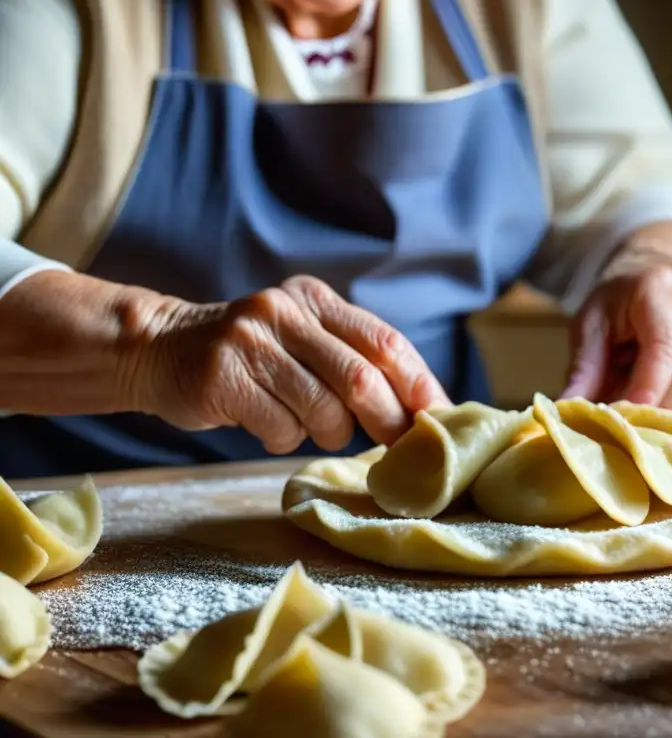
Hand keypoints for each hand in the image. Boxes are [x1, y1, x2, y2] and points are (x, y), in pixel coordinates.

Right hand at [127, 275, 450, 453]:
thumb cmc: (252, 357)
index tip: (440, 415)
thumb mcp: (303, 338)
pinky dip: (283, 437)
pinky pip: (280, 427)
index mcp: (316, 300)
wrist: (160, 349)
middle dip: (387, 420)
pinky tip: (265, 422)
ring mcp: (251, 341)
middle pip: (361, 379)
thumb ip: (353, 359)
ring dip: (326, 432)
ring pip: (323, 411)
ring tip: (305, 422)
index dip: (418, 383)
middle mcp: (286, 311)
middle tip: (396, 445)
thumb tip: (421, 406)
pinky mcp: (223, 376)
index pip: (384, 342)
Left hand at [561, 249, 671, 408]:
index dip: (651, 386)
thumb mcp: (589, 325)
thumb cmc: (617, 300)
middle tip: (629, 419)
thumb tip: (569, 412)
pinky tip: (666, 385)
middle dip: (658, 399)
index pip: (663, 345)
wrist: (653, 265)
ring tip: (644, 398)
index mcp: (654, 286)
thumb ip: (584, 369)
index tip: (633, 416)